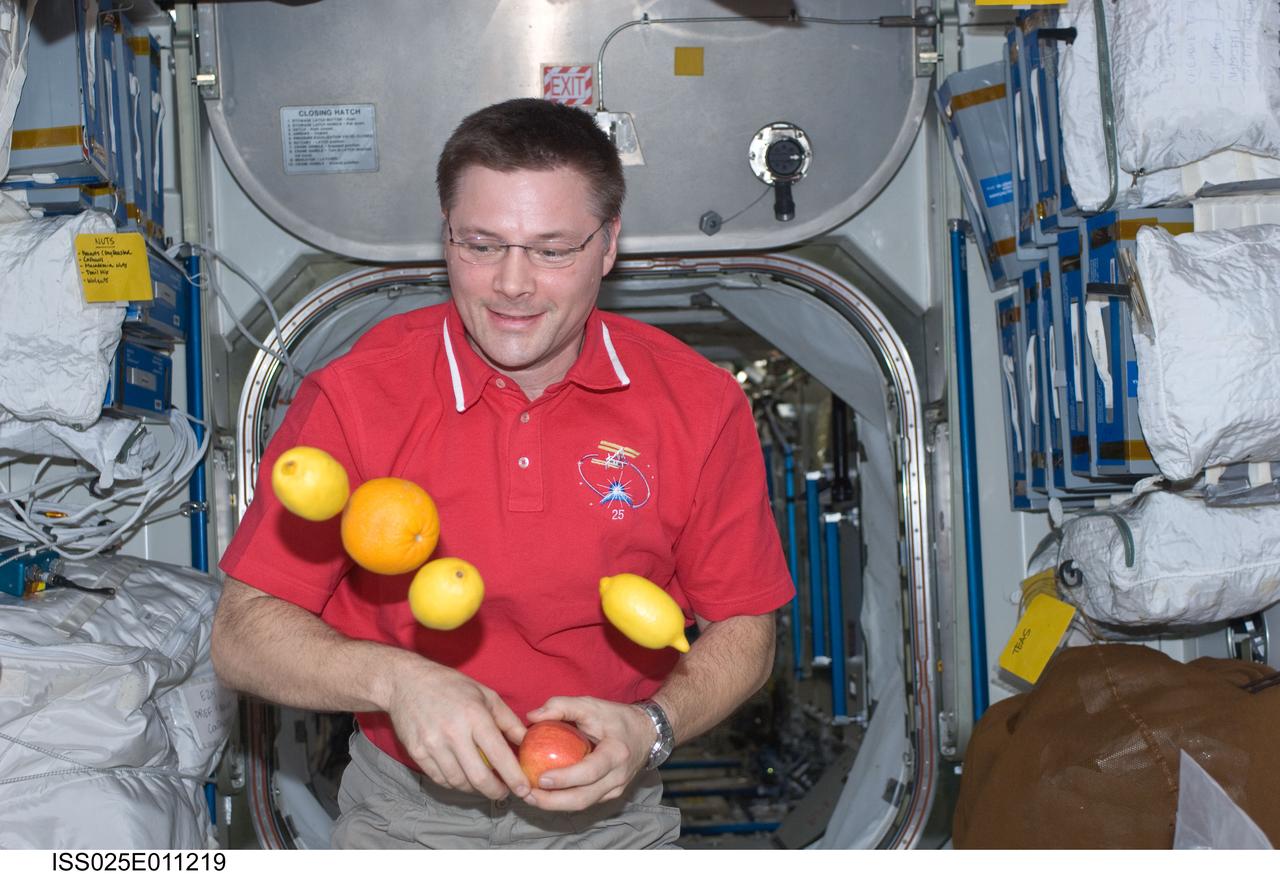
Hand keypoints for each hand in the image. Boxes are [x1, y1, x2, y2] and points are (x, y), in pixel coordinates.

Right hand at [383, 654, 528, 800]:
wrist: (407, 682)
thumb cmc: (451, 686)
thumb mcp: (486, 695)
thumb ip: (508, 720)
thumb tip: (526, 742)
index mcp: (474, 715)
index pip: (498, 754)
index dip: (513, 776)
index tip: (523, 789)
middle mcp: (453, 732)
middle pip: (478, 777)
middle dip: (495, 791)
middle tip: (504, 792)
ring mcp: (432, 744)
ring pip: (458, 782)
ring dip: (475, 789)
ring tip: (484, 783)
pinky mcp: (417, 753)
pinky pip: (440, 779)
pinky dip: (455, 783)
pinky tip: (463, 776)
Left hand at [520, 696, 655, 811]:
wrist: (646, 733)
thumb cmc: (615, 718)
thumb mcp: (590, 705)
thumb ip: (561, 706)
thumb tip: (532, 716)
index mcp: (616, 753)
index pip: (589, 772)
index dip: (564, 779)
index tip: (540, 778)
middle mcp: (618, 776)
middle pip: (582, 798)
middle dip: (552, 801)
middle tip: (527, 794)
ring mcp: (615, 789)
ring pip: (582, 805)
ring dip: (554, 805)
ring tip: (530, 797)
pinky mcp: (610, 794)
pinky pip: (585, 801)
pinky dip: (563, 801)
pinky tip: (545, 795)